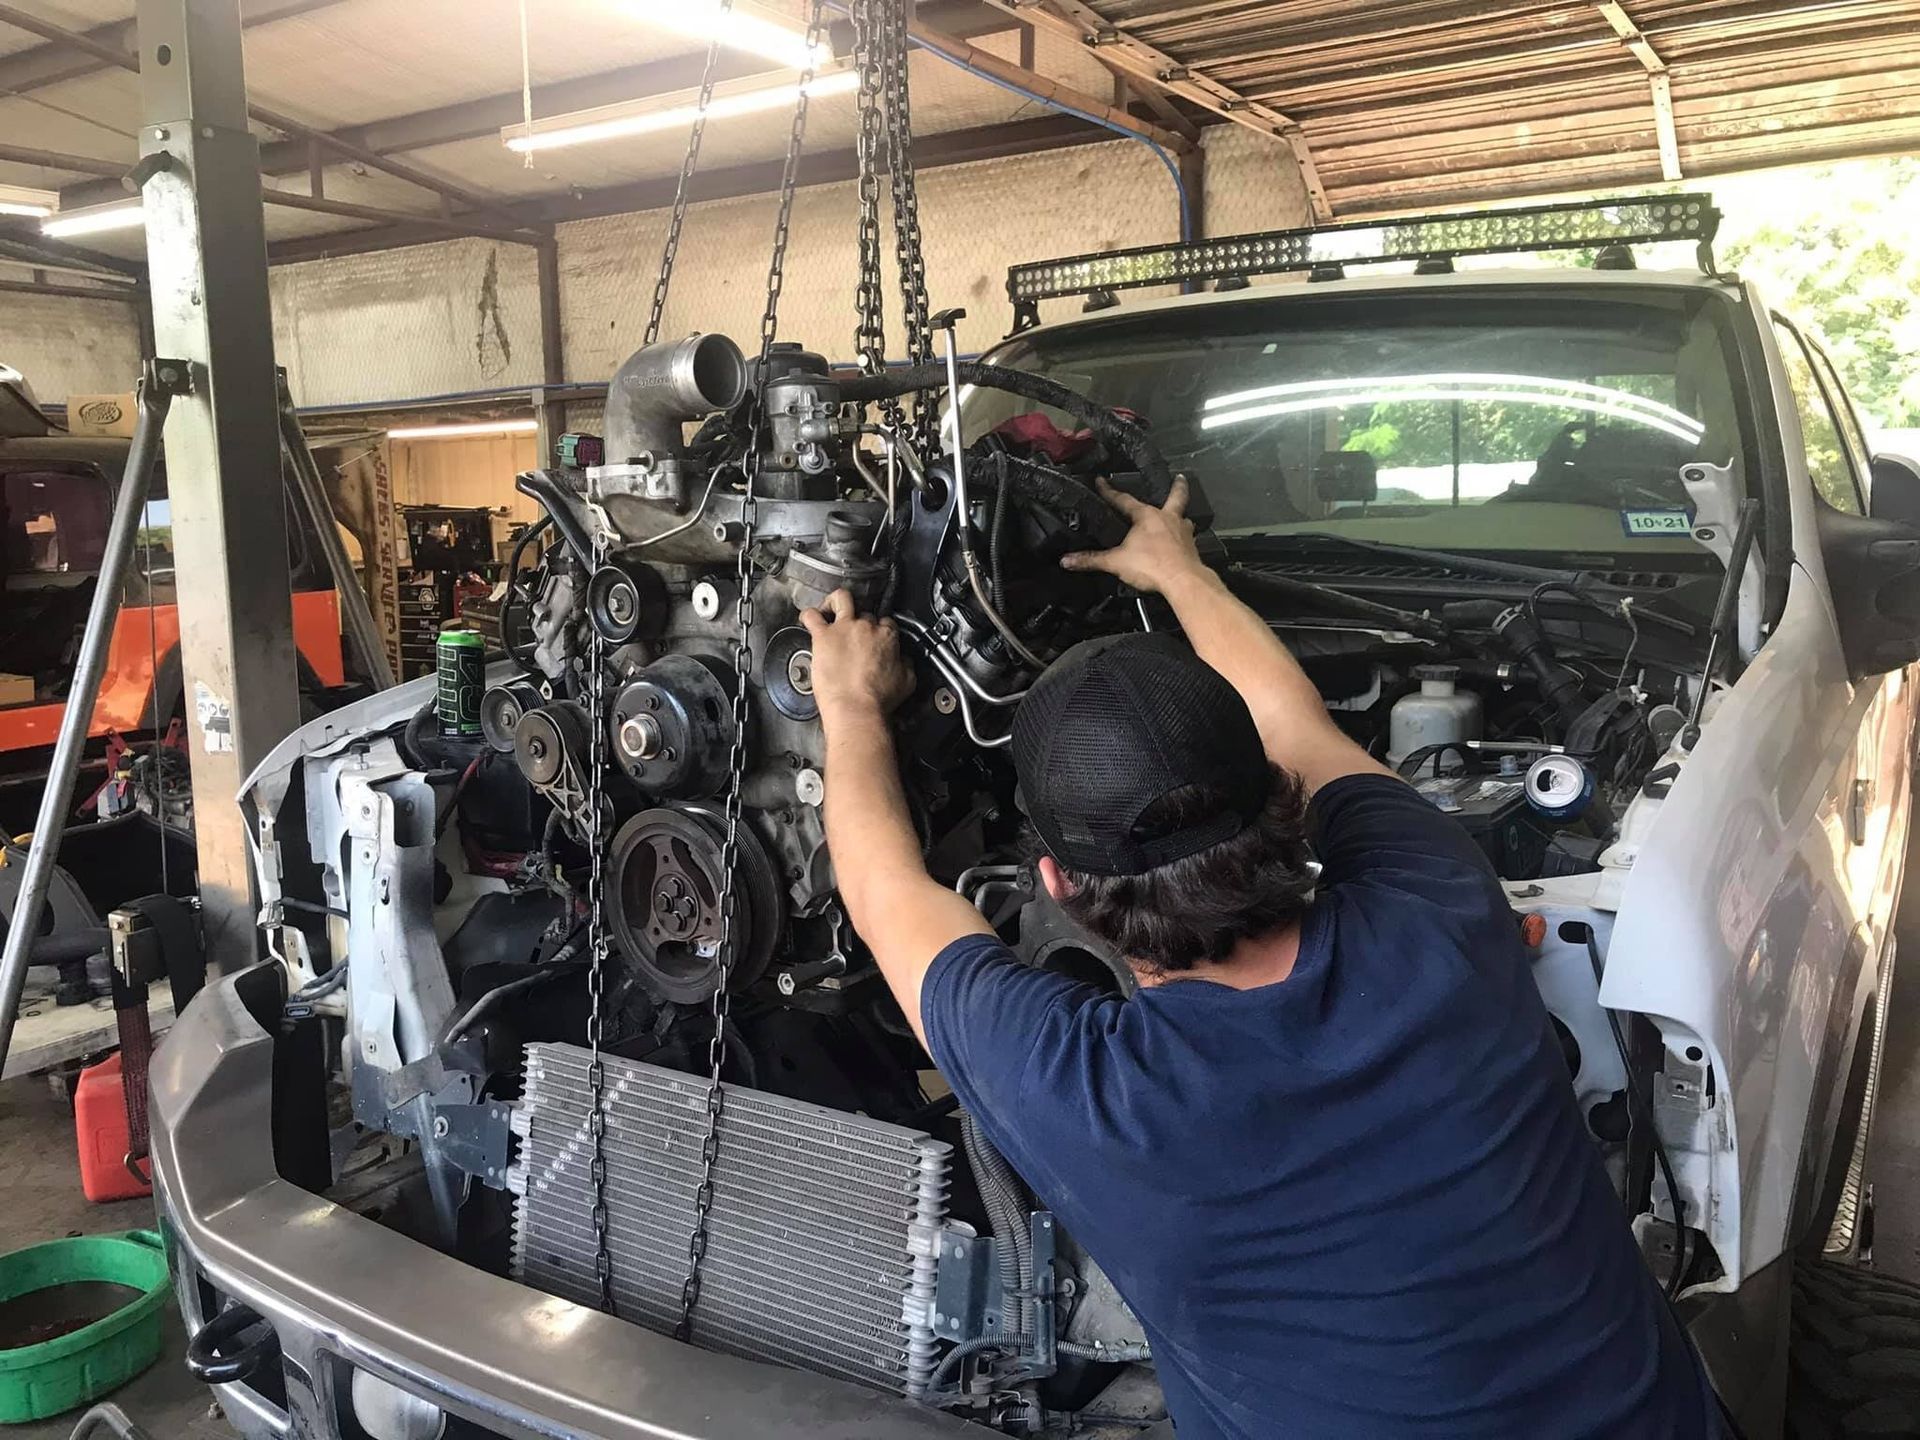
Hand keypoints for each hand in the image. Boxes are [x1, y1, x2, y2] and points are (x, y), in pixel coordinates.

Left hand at [799, 589, 914, 723]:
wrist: (857, 709)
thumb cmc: (878, 700)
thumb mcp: (906, 682)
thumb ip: (905, 664)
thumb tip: (903, 660)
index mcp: (887, 636)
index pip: (885, 622)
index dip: (879, 630)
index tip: (873, 639)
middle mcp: (866, 627)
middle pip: (864, 613)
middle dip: (859, 624)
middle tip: (853, 637)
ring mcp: (844, 628)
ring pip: (841, 599)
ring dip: (836, 602)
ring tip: (831, 612)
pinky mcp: (823, 636)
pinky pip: (812, 615)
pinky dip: (808, 615)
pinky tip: (808, 620)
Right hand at [1059, 476, 1203, 594]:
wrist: (1182, 581)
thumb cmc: (1153, 566)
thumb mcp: (1115, 562)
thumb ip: (1091, 560)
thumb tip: (1068, 560)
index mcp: (1147, 516)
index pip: (1123, 499)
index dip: (1109, 491)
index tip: (1102, 481)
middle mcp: (1168, 519)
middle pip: (1175, 496)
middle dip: (1176, 486)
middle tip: (1179, 477)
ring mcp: (1183, 533)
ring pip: (1184, 518)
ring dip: (1182, 516)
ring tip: (1180, 516)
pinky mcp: (1191, 549)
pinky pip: (1188, 539)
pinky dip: (1184, 540)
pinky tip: (1181, 545)